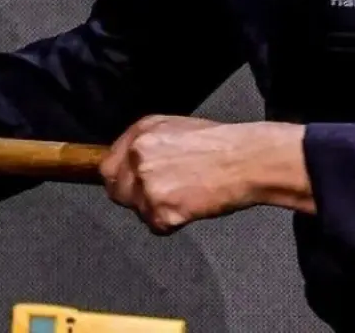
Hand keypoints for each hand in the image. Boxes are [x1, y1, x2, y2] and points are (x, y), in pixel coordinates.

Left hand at [98, 115, 310, 233]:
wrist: (246, 160)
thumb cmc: (219, 144)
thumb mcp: (173, 128)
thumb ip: (145, 144)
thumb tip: (128, 163)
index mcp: (140, 134)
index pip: (107, 165)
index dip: (121, 178)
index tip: (130, 186)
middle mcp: (138, 156)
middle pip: (116, 190)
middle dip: (133, 197)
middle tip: (161, 196)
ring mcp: (147, 184)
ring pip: (137, 209)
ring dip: (156, 210)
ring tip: (184, 197)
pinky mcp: (161, 209)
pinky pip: (157, 226)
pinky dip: (172, 223)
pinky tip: (190, 207)